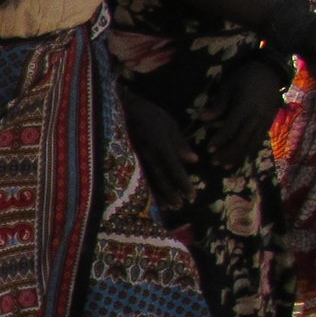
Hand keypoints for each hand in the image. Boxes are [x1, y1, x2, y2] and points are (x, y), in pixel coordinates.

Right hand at [121, 87, 196, 210]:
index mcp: (161, 146)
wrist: (121, 108)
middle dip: (172, 195)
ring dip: (159, 197)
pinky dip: (145, 191)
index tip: (193, 196)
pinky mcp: (127, 160)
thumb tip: (194, 160)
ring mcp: (136, 159)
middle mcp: (149, 156)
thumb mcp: (169, 123)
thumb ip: (180, 143)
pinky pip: (137, 179)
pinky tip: (149, 199)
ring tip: (168, 208)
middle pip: (162, 180)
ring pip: (148, 183)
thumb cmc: (148, 113)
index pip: (176, 170)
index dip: (184, 185)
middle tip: (181, 206)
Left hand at [203, 59, 287, 168]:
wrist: (271, 72)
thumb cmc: (246, 77)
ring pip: (251, 144)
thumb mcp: (229, 86)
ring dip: (237, 156)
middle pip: (241, 140)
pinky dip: (248, 152)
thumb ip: (218, 104)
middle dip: (227, 153)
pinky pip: (258, 142)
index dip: (220, 140)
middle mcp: (256, 117)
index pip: (231, 128)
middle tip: (213, 162)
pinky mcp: (268, 124)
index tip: (208, 149)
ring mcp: (264, 122)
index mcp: (245, 107)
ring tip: (224, 166)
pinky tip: (239, 159)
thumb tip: (203, 118)